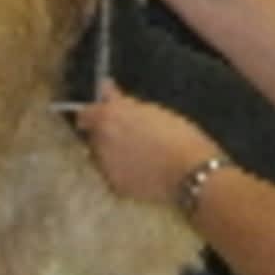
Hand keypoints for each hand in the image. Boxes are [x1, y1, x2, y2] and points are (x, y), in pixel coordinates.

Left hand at [73, 78, 218, 208]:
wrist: (190, 173)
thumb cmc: (177, 135)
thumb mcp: (152, 111)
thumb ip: (123, 102)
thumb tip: (106, 88)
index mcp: (108, 118)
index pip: (84, 115)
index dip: (94, 115)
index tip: (106, 115)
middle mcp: (100, 141)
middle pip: (94, 137)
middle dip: (106, 135)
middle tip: (131, 136)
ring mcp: (105, 166)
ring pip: (101, 157)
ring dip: (112, 154)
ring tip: (140, 156)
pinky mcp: (115, 186)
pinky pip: (113, 176)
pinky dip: (122, 173)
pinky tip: (143, 171)